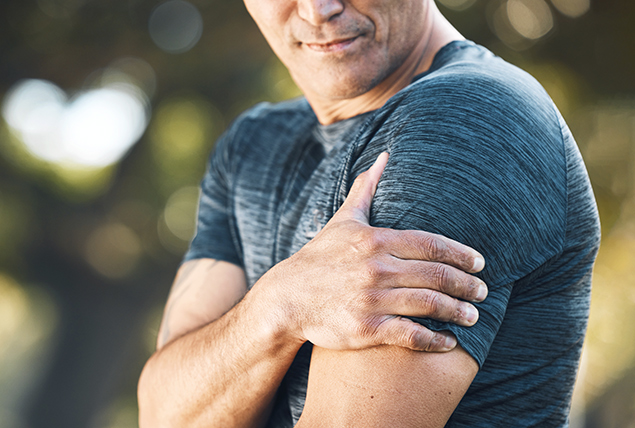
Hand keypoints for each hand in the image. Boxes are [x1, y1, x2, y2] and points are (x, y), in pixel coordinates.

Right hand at [261, 152, 486, 351]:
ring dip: (458, 312)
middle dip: (467, 285)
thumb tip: (384, 155)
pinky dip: (434, 340)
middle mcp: (377, 268)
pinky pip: (410, 334)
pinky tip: (449, 342)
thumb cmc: (320, 257)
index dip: (460, 254)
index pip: (430, 244)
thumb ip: (367, 188)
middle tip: (483, 292)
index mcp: (375, 240)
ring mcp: (372, 299)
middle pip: (436, 275)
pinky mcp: (366, 328)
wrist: (288, 297)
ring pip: (429, 305)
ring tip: (473, 316)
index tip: (480, 264)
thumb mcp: (343, 219)